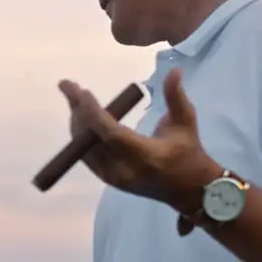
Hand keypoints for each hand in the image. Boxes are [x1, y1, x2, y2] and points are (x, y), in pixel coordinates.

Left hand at [62, 67, 219, 211]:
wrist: (190, 190)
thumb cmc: (189, 152)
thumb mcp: (186, 122)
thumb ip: (175, 96)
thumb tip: (174, 71)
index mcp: (146, 156)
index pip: (111, 134)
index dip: (93, 113)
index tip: (82, 92)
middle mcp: (124, 169)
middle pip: (91, 141)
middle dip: (78, 112)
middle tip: (71, 88)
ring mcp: (113, 178)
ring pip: (84, 149)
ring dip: (77, 123)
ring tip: (74, 99)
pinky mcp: (108, 180)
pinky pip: (87, 156)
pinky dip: (81, 136)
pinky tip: (79, 117)